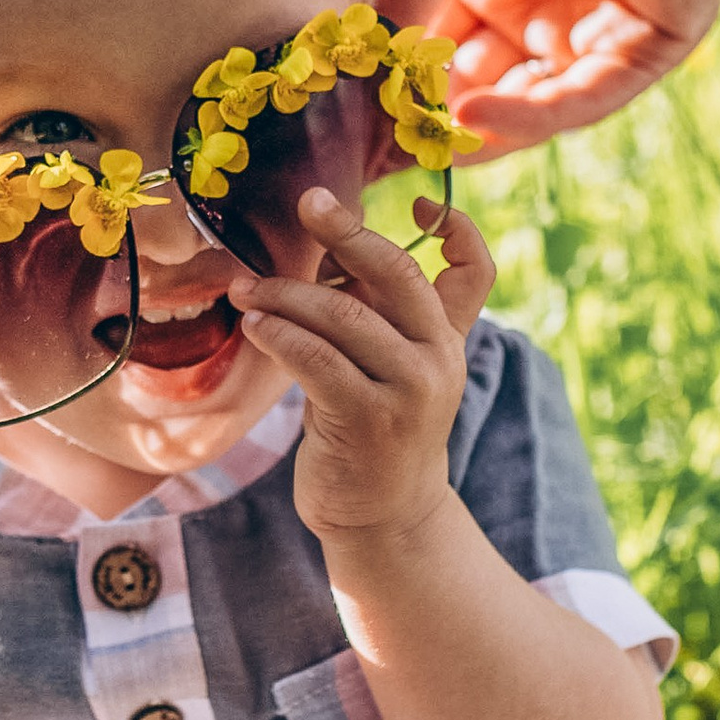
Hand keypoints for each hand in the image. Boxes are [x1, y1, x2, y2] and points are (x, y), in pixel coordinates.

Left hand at [232, 188, 493, 546]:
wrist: (385, 516)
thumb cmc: (371, 428)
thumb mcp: (384, 368)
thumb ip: (370, 315)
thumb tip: (322, 256)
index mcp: (447, 338)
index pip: (474, 272)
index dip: (458, 230)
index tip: (422, 202)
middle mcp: (438, 358)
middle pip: (398, 272)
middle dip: (348, 231)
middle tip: (307, 202)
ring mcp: (409, 390)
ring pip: (342, 315)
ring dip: (284, 294)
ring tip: (245, 289)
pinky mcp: (369, 419)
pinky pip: (317, 359)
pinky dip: (280, 335)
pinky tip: (254, 326)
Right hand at [374, 0, 719, 154]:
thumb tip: (358, 65)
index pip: (429, 45)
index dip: (389, 82)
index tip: (340, 123)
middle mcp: (539, 8)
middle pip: (473, 86)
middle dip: (426, 121)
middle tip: (372, 155)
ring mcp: (593, 32)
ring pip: (524, 105)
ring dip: (470, 131)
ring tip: (416, 145)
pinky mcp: (647, 48)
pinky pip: (581, 98)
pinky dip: (526, 118)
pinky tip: (471, 119)